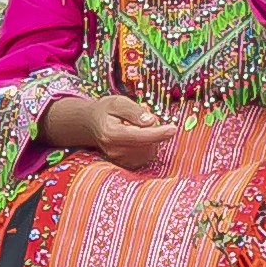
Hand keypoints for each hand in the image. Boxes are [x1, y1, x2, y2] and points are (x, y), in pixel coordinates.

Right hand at [55, 97, 193, 175]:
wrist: (92, 124)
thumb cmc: (106, 111)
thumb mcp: (118, 102)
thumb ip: (134, 111)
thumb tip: (151, 121)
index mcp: (112, 134)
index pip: (140, 136)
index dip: (159, 133)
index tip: (173, 129)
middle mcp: (115, 150)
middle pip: (147, 144)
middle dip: (154, 131)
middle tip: (144, 118)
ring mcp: (120, 159)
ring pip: (149, 151)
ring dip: (151, 138)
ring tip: (137, 127)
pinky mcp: (125, 164)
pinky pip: (146, 156)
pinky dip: (148, 146)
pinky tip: (138, 137)